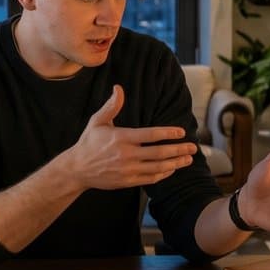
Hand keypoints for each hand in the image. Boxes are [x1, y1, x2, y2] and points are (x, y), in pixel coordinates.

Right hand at [61, 85, 199, 190]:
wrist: (77, 169)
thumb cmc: (88, 143)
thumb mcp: (97, 121)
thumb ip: (111, 106)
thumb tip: (118, 88)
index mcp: (122, 138)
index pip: (151, 135)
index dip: (168, 133)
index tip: (181, 132)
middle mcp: (127, 155)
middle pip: (160, 153)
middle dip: (179, 149)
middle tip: (193, 147)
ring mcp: (128, 170)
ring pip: (158, 167)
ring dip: (176, 163)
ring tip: (188, 159)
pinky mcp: (128, 181)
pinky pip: (151, 178)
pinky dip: (164, 174)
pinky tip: (172, 168)